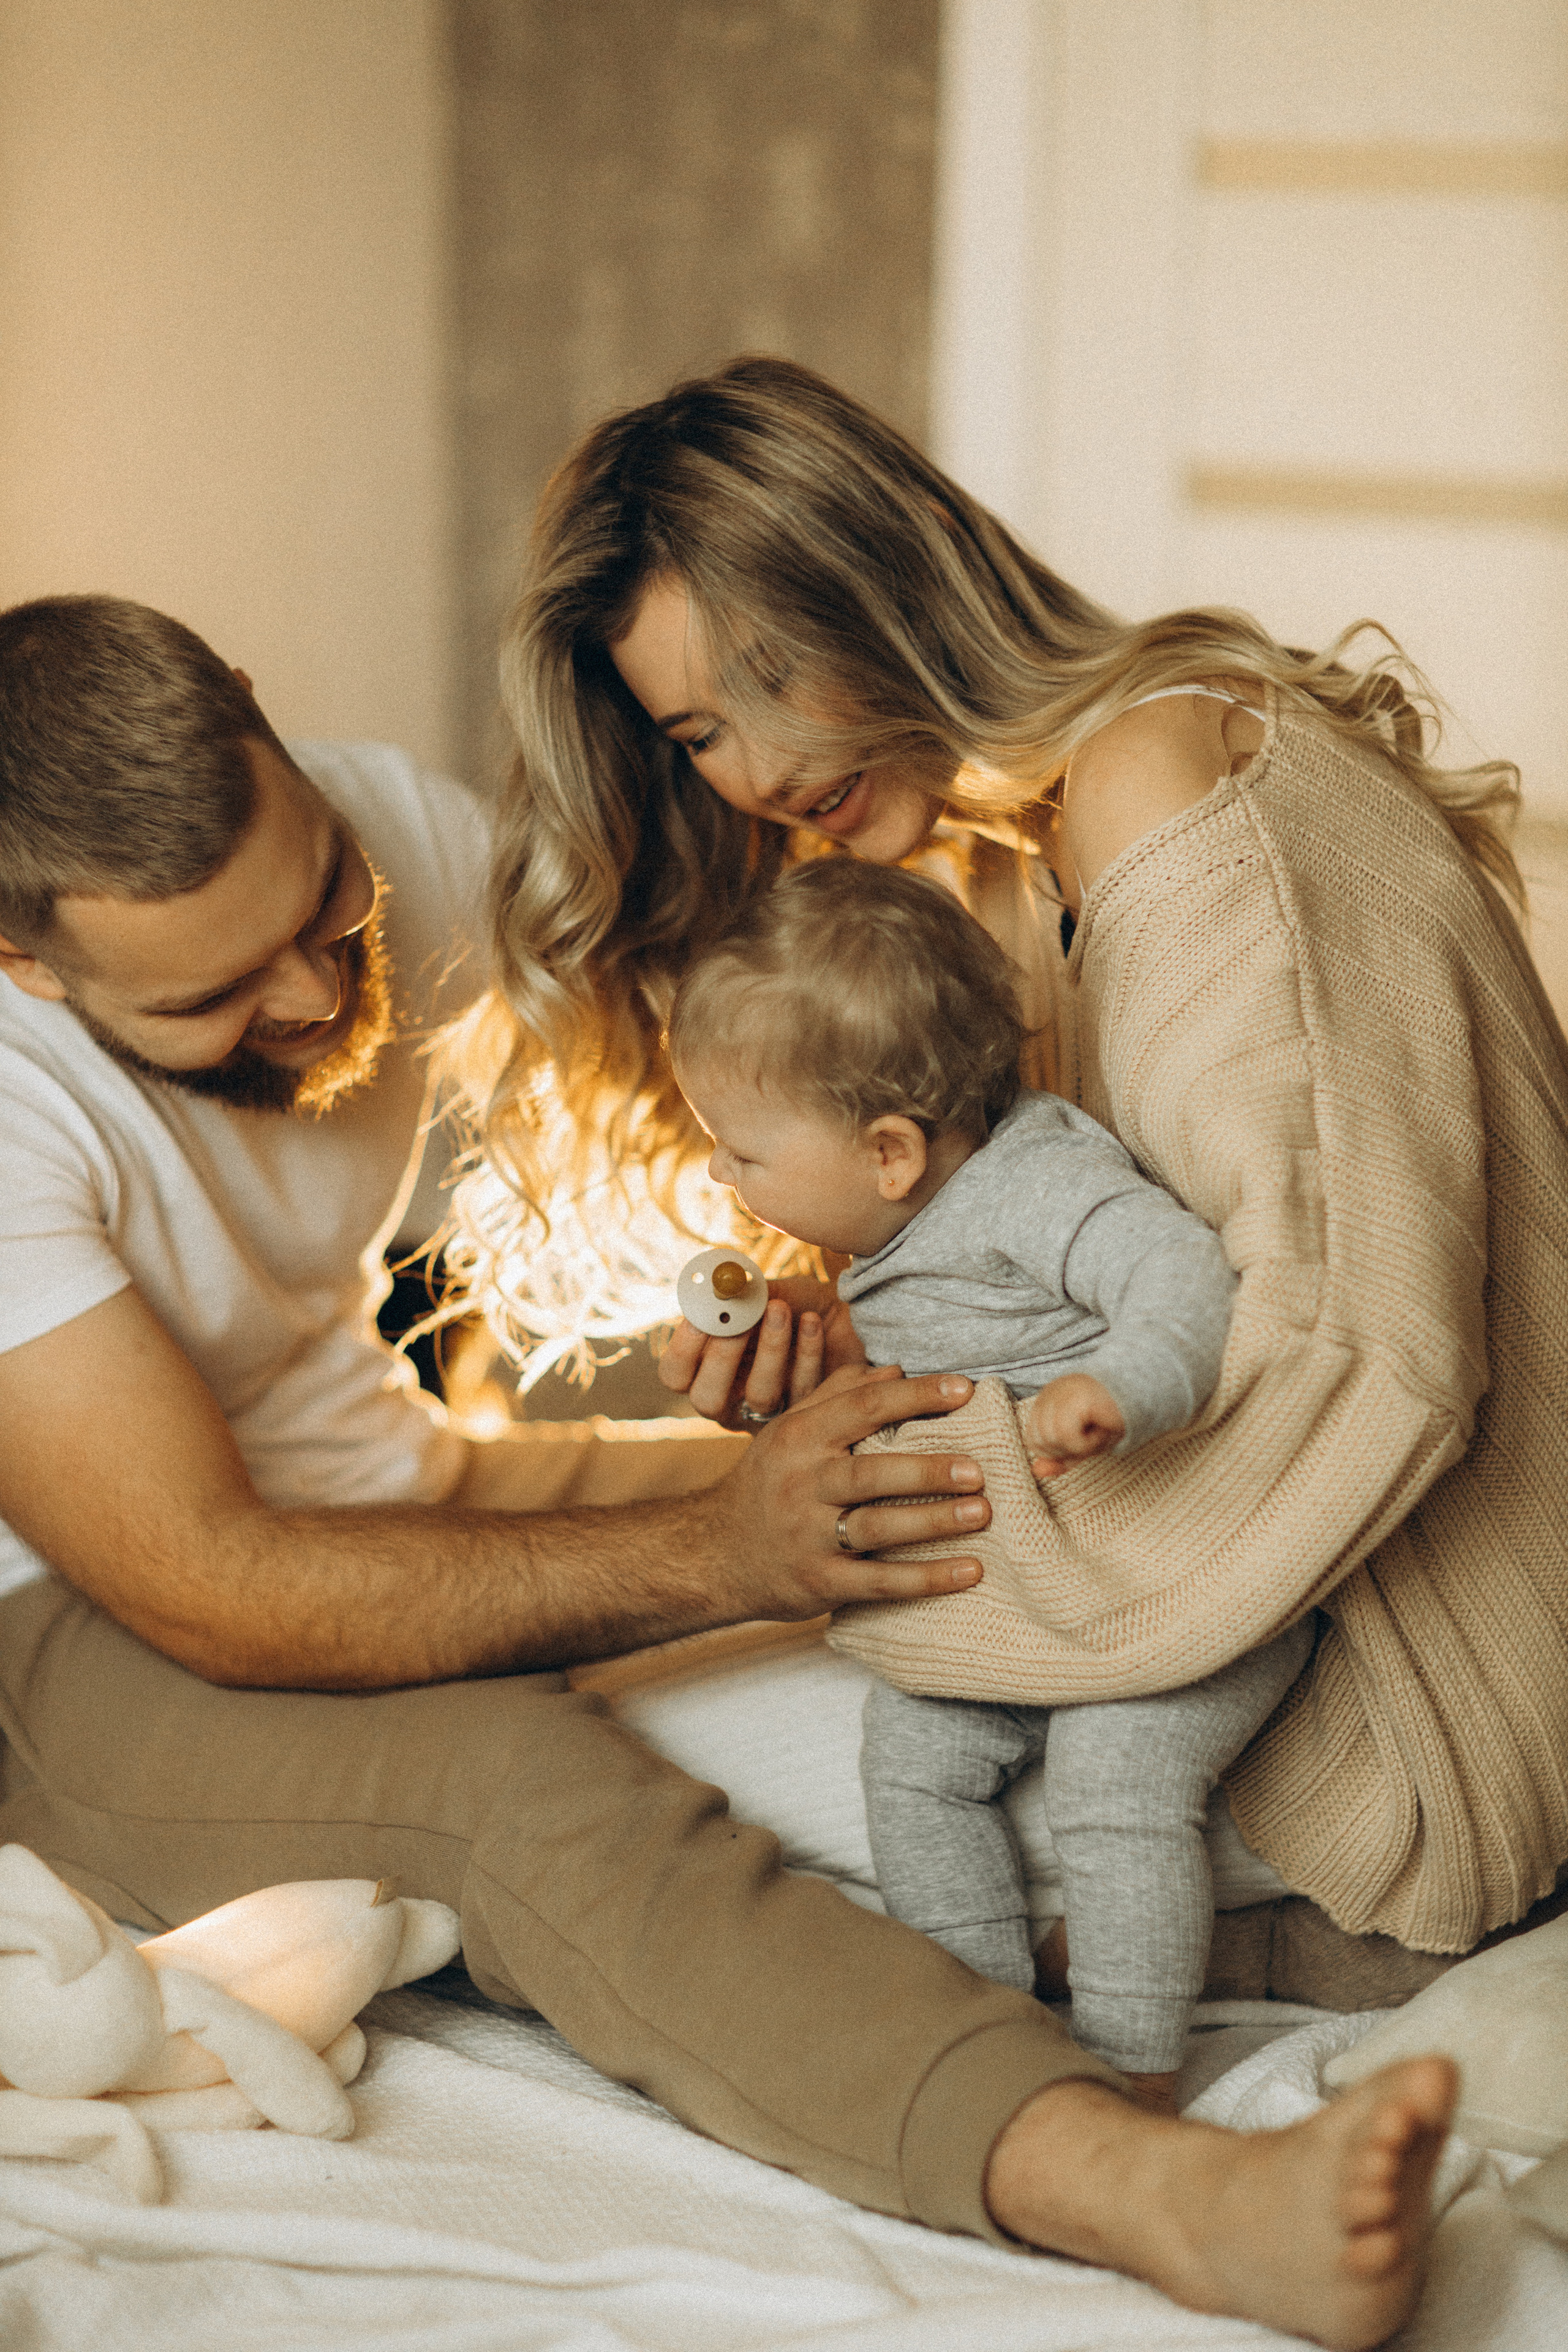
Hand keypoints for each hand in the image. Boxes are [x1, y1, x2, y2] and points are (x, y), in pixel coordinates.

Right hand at [658, 1277, 867, 1427]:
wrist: (864, 1323)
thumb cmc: (805, 1307)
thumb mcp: (776, 1293)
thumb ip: (747, 1293)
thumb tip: (722, 1285)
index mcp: (710, 1367)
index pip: (676, 1374)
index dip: (682, 1350)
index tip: (703, 1317)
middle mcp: (734, 1398)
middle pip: (705, 1398)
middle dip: (723, 1357)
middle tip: (740, 1322)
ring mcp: (772, 1413)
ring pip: (758, 1397)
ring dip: (770, 1349)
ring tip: (783, 1310)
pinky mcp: (810, 1417)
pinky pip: (801, 1394)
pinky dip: (806, 1354)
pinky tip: (813, 1323)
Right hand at [698, 1364, 991, 1618]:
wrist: (715, 1554)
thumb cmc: (769, 1483)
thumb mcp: (790, 1431)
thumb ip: (837, 1395)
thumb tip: (893, 1368)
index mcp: (801, 1437)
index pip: (863, 1407)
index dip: (916, 1395)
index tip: (966, 1389)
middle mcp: (802, 1484)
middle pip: (870, 1472)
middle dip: (927, 1470)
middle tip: (979, 1469)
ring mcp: (809, 1537)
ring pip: (876, 1528)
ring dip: (933, 1521)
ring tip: (982, 1513)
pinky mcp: (820, 1583)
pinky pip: (878, 1582)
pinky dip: (926, 1579)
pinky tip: (971, 1571)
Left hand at [1023, 1374, 1124, 1477]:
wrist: (1142, 1398)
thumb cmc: (1111, 1422)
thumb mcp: (1082, 1447)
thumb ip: (1059, 1459)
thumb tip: (1037, 1471)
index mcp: (1046, 1401)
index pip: (1033, 1440)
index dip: (1058, 1452)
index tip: (1083, 1439)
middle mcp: (1049, 1393)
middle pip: (1039, 1442)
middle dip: (1068, 1451)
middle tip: (1093, 1436)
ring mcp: (1061, 1391)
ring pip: (1051, 1439)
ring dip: (1080, 1447)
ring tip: (1098, 1432)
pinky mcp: (1075, 1397)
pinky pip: (1066, 1435)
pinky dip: (1086, 1444)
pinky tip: (1101, 1431)